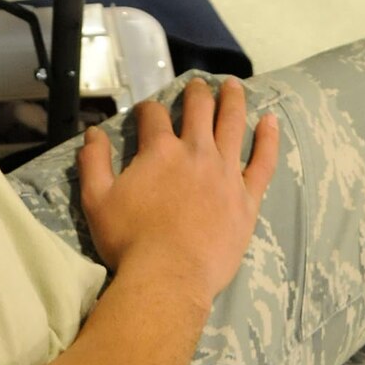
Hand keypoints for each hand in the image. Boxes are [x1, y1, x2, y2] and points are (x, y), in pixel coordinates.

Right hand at [78, 76, 277, 306]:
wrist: (169, 278)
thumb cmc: (130, 242)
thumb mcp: (96, 201)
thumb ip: (93, 162)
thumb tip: (92, 132)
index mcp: (160, 151)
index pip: (153, 115)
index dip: (146, 109)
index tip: (145, 112)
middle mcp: (195, 152)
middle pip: (199, 108)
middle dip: (196, 93)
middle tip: (197, 86)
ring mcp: (225, 172)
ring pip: (232, 124)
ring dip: (232, 100)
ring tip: (233, 86)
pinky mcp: (247, 197)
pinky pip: (262, 162)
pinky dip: (268, 138)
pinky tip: (271, 121)